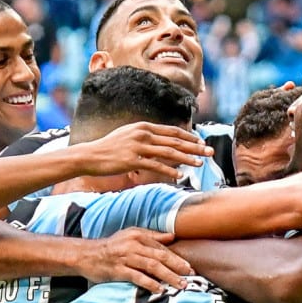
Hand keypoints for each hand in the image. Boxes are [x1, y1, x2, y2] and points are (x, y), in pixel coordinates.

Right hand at [76, 121, 210, 176]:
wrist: (91, 155)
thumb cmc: (110, 148)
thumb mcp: (129, 135)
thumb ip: (146, 136)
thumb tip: (161, 141)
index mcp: (144, 127)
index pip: (172, 131)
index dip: (189, 137)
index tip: (202, 143)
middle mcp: (143, 134)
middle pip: (175, 141)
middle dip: (195, 147)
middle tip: (210, 152)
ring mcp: (138, 146)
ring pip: (169, 152)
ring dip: (187, 158)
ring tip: (200, 164)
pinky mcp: (132, 160)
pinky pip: (155, 166)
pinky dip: (169, 170)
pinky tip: (179, 175)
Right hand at [79, 229, 193, 293]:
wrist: (86, 255)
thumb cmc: (111, 247)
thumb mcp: (130, 236)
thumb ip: (151, 237)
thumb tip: (172, 237)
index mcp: (138, 236)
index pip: (162, 247)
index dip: (177, 257)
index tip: (190, 267)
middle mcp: (133, 245)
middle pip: (161, 256)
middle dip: (178, 266)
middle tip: (191, 275)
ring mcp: (126, 258)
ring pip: (152, 267)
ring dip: (169, 276)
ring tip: (180, 285)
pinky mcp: (118, 270)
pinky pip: (138, 277)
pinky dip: (150, 284)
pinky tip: (160, 290)